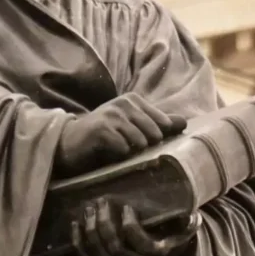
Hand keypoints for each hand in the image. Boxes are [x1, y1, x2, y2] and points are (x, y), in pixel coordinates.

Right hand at [55, 94, 185, 176]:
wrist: (69, 143)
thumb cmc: (104, 136)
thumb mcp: (132, 127)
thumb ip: (158, 124)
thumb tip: (184, 122)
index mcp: (134, 100)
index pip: (164, 124)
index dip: (156, 138)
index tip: (140, 142)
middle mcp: (124, 102)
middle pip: (155, 134)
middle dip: (143, 146)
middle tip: (125, 147)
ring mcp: (112, 114)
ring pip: (140, 142)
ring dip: (129, 152)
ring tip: (115, 148)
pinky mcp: (101, 129)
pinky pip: (124, 149)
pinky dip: (117, 155)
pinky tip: (106, 151)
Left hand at [71, 198, 200, 255]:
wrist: (162, 254)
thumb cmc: (171, 234)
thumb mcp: (184, 228)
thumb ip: (188, 223)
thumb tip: (192, 216)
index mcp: (156, 253)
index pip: (141, 244)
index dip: (131, 227)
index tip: (127, 207)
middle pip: (115, 247)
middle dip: (105, 222)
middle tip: (102, 201)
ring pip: (100, 252)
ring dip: (91, 229)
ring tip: (89, 208)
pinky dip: (79, 243)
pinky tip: (75, 224)